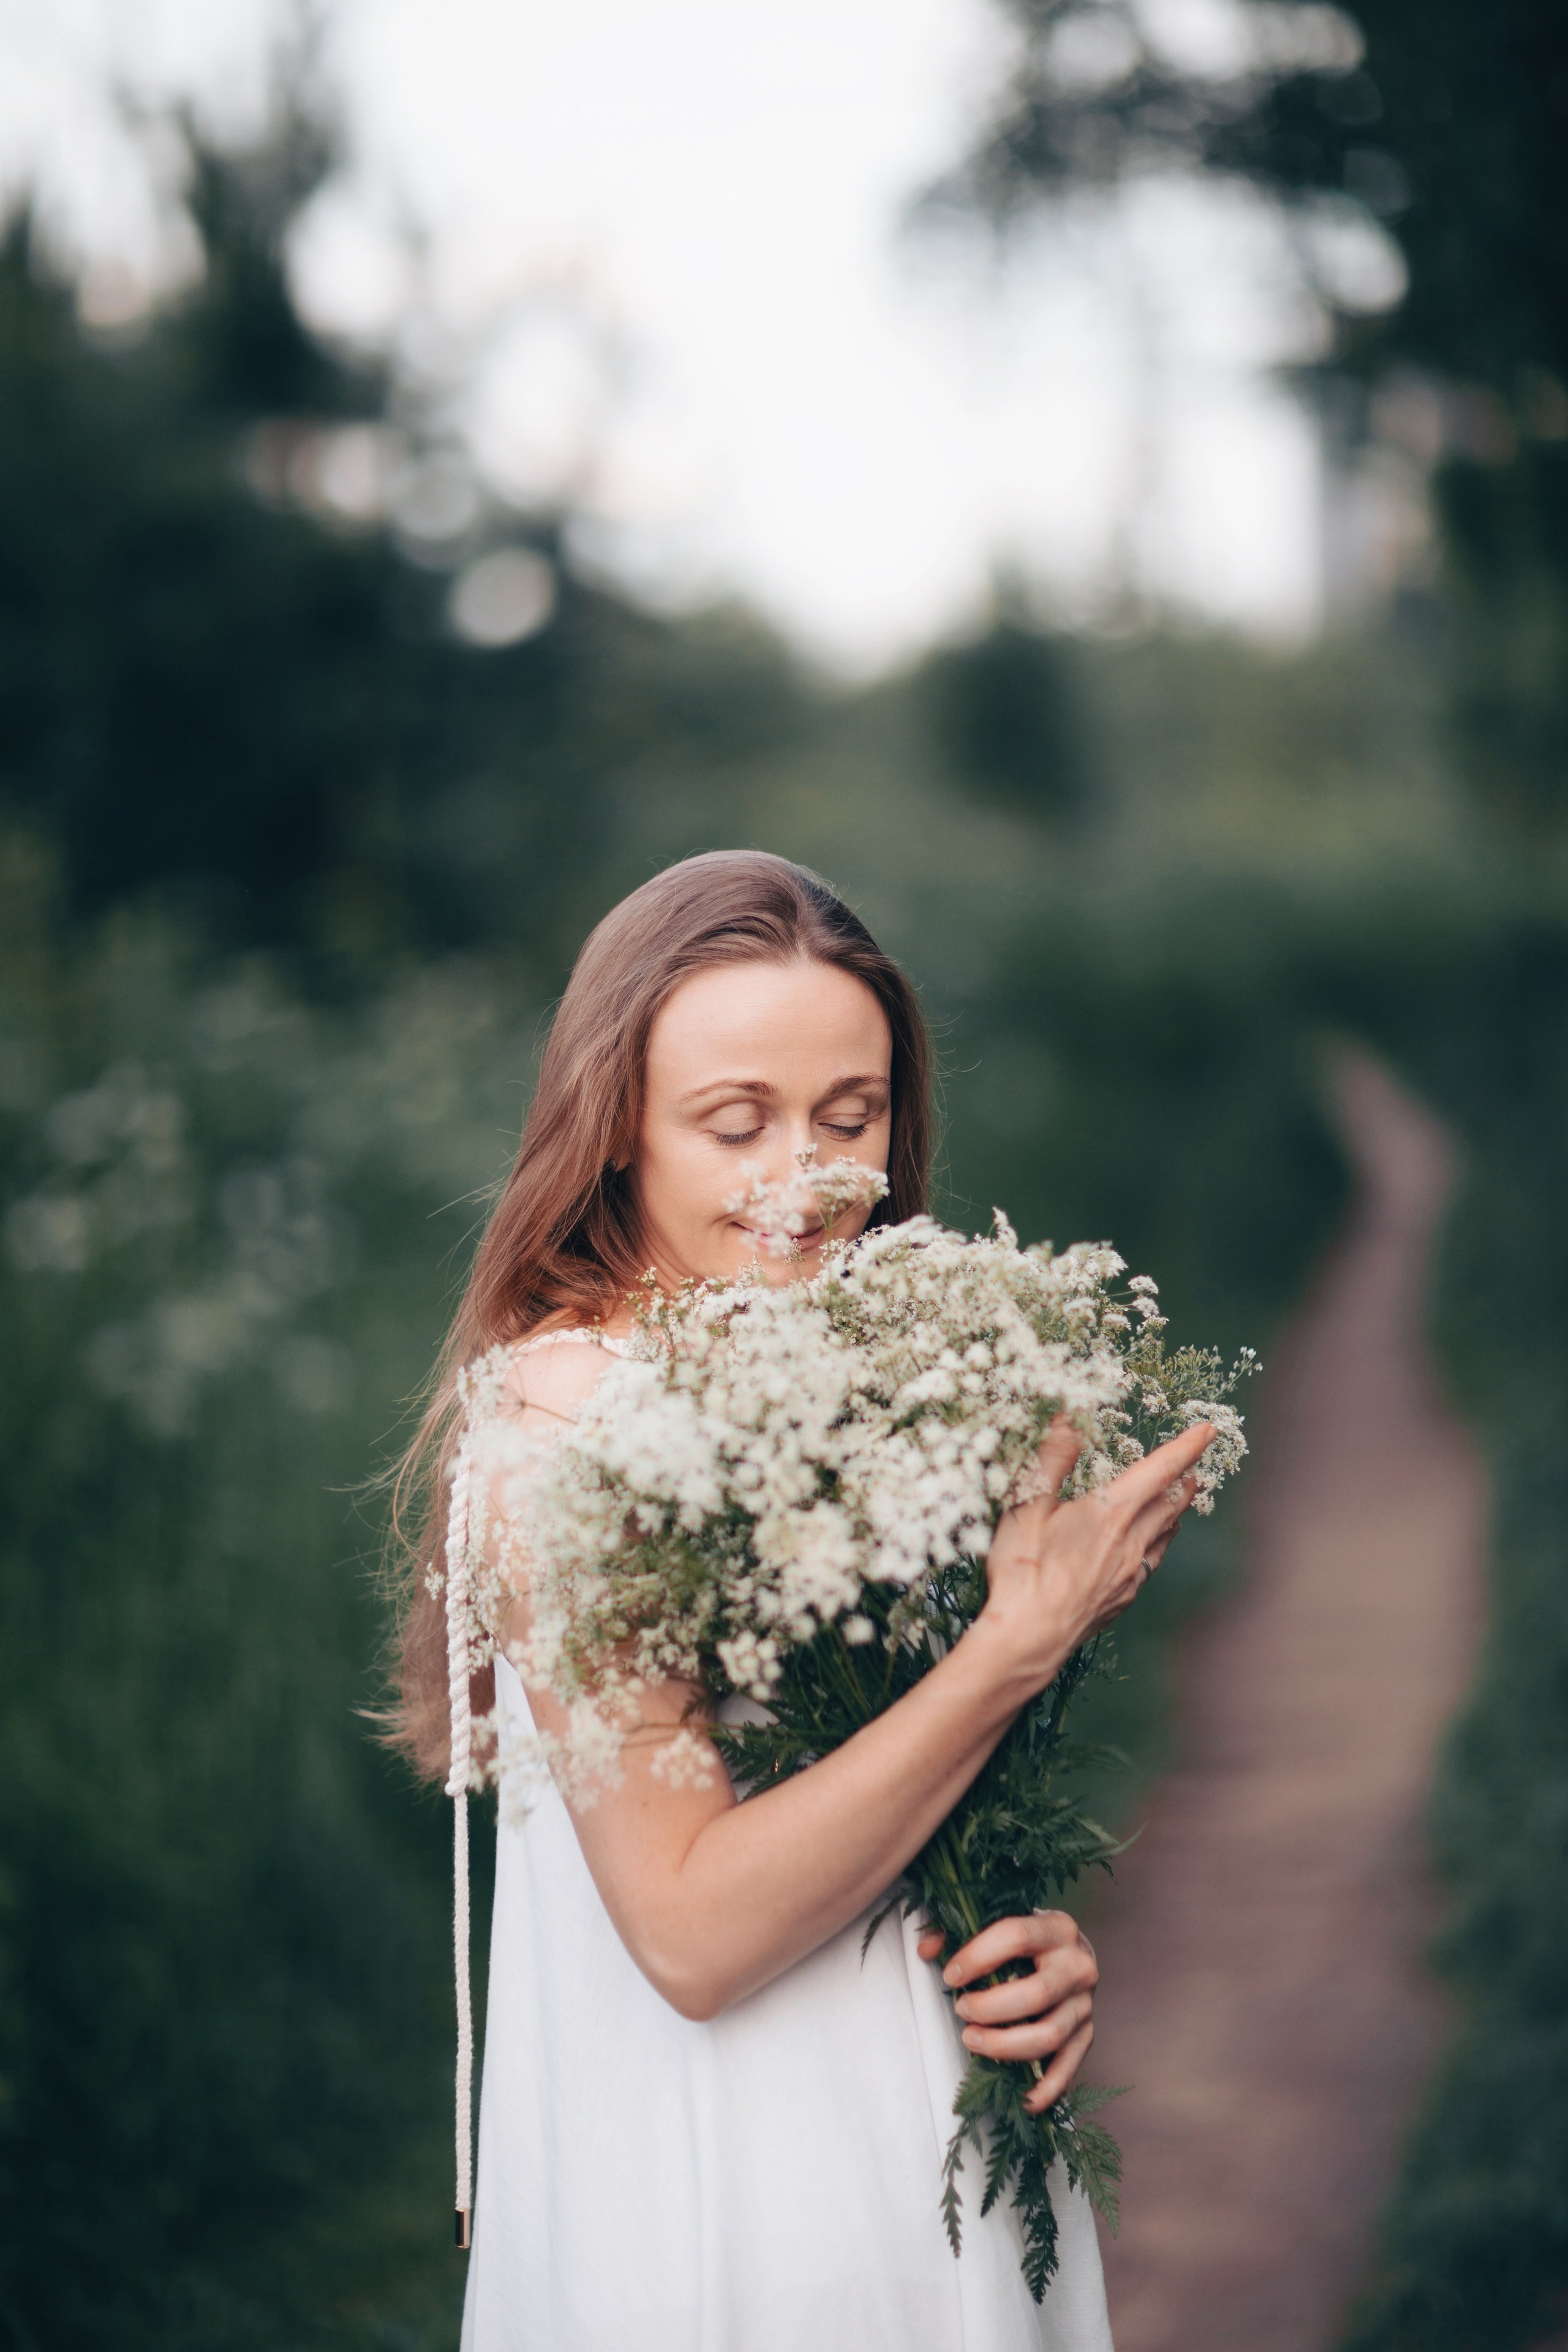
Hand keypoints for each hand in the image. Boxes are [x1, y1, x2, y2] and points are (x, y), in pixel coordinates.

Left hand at [916, 1912, 1098, 2113]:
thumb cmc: (1023, 1939)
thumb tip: (926, 1951)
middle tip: (960, 2010)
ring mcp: (1086, 2002)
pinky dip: (1046, 2088)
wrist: (1070, 1952)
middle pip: (1036, 1993)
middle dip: (990, 2008)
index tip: (950, 1975)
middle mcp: (1079, 1964)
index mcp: (1056, 1926)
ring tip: (971, 2039)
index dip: (978, 1956)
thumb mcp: (997, 1923)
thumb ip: (957, 1930)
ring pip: (1050, 2035)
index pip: (1017, 1936)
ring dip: (1006, 2046)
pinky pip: (1069, 2067)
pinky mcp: (1087, 2033)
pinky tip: (1022, 2099)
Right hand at [978, 1416, 1215, 1684]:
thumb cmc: (1024, 1569)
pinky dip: (1158, 1544)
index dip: (1186, 1447)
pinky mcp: (1122, 1598)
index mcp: (1111, 1512)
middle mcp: (1131, 1541)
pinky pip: (1151, 1562)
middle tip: (1195, 1466)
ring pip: (1165, 1535)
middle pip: (1171, 1503)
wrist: (1029, 1637)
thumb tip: (1070, 1417)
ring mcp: (1130, 1573)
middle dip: (1185, 1480)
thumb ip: (1053, 1458)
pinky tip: (1148, 1549)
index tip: (1208, 1430)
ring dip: (1175, 1513)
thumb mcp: (1027, 1504)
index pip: (1159, 1469)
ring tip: (1178, 1503)